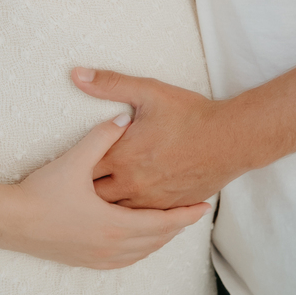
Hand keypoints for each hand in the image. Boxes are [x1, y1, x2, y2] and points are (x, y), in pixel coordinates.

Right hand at [0, 118, 210, 268]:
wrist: (9, 223)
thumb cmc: (41, 193)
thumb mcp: (74, 161)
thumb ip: (101, 137)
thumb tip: (123, 119)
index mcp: (114, 224)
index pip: (163, 222)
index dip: (185, 214)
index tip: (204, 206)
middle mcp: (111, 246)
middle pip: (156, 239)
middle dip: (177, 226)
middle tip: (194, 213)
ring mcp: (97, 257)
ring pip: (142, 252)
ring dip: (159, 239)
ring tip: (171, 225)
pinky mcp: (84, 261)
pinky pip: (124, 260)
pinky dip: (140, 250)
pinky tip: (139, 242)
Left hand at [72, 69, 238, 207]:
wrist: (232, 140)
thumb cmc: (191, 115)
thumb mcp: (148, 92)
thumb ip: (110, 83)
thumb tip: (77, 74)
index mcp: (122, 157)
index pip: (83, 169)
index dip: (71, 168)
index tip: (63, 169)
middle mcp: (133, 184)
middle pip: (96, 197)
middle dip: (84, 193)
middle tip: (73, 190)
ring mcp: (152, 200)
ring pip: (117, 213)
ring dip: (105, 208)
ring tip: (91, 206)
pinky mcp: (169, 208)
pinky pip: (142, 221)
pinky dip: (130, 217)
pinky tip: (123, 216)